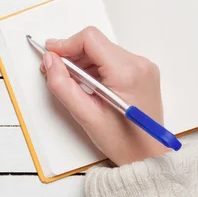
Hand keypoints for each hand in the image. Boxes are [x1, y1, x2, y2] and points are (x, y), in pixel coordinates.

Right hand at [41, 26, 168, 165]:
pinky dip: (96, 68)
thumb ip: (63, 85)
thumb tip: (50, 60)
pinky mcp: (142, 72)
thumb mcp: (85, 115)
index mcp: (127, 72)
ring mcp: (143, 67)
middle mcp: (139, 64)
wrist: (147, 156)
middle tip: (55, 72)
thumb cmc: (122, 141)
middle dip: (73, 55)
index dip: (66, 44)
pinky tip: (89, 86)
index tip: (50, 55)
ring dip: (83, 62)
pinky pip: (112, 60)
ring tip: (73, 84)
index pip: (90, 39)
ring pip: (103, 50)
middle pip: (96, 43)